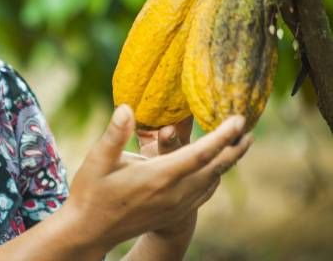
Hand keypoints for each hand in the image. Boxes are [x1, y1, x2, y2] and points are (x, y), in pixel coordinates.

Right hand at [65, 105, 251, 256]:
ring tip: (239, 145)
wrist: (90, 230)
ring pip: (211, 181)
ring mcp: (175, 206)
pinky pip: (202, 193)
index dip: (222, 135)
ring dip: (227, 162)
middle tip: (249, 128)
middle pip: (214, 167)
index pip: (200, 153)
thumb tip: (127, 108)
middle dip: (234, 147)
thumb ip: (114, 134)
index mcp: (159, 176)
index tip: (239, 119)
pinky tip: (215, 171)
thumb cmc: (91, 192)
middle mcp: (173, 193)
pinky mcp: (172, 213)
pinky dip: (214, 177)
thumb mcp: (97, 161)